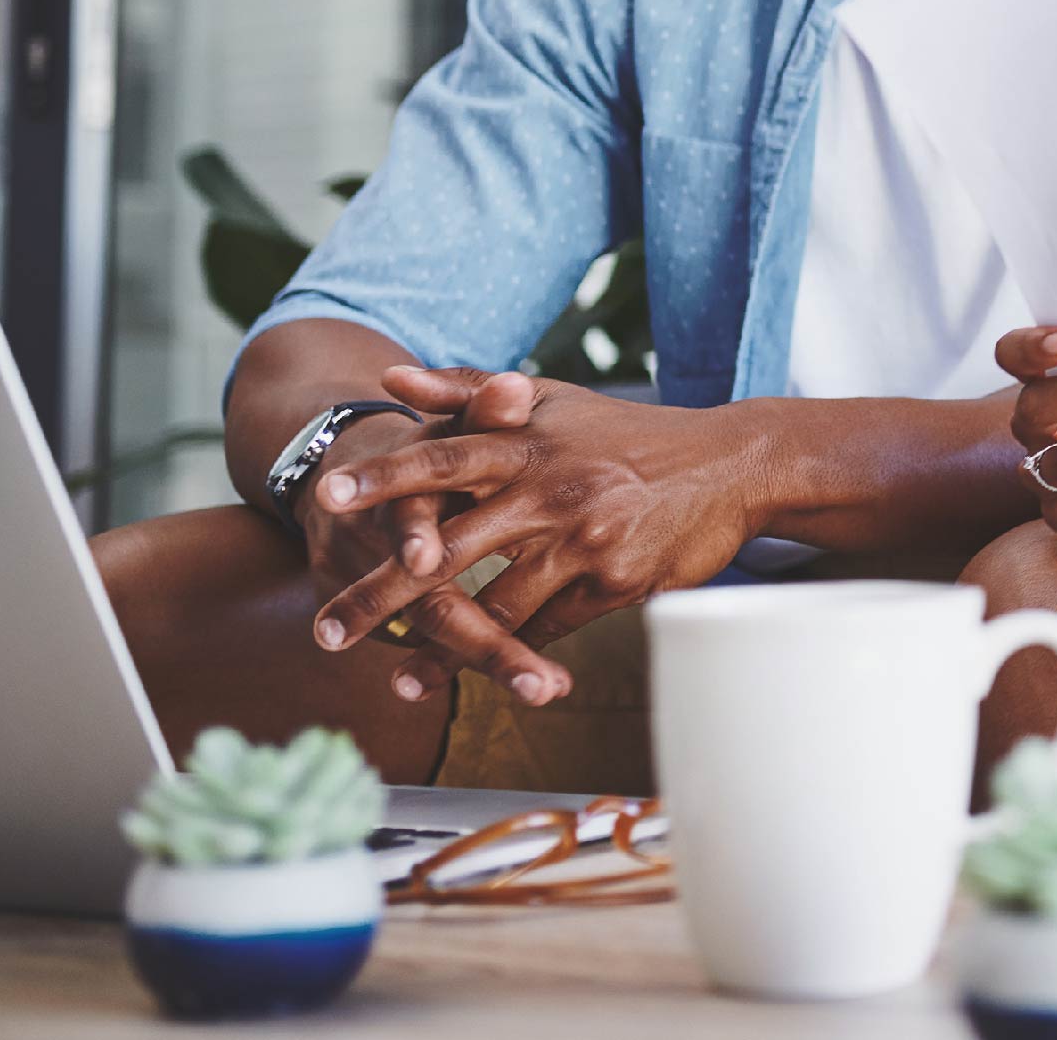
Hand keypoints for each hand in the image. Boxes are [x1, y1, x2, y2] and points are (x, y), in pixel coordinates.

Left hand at [306, 379, 772, 702]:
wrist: (731, 465)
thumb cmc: (630, 433)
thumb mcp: (555, 401)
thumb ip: (470, 390)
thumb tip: (389, 377)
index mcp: (529, 442)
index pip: (442, 456)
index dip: (384, 476)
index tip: (326, 494)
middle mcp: (551, 488)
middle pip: (450, 549)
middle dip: (381, 594)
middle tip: (327, 631)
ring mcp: (583, 539)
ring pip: (494, 605)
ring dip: (440, 649)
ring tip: (397, 679)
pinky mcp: (614, 582)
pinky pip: (548, 626)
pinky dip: (511, 653)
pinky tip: (479, 674)